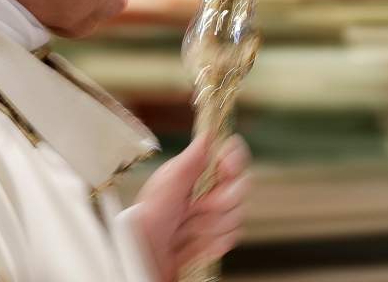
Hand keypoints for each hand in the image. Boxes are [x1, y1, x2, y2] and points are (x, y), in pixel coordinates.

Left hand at [132, 133, 251, 281]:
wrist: (146, 256)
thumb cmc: (148, 217)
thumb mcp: (167, 183)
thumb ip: (191, 159)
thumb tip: (208, 132)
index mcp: (199, 170)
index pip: (231, 155)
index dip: (234, 160)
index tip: (227, 168)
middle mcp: (210, 189)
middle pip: (242, 185)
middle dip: (221, 201)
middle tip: (197, 208)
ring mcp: (216, 214)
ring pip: (238, 213)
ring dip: (212, 225)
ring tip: (188, 230)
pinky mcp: (218, 237)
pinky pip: (233, 236)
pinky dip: (213, 242)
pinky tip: (196, 244)